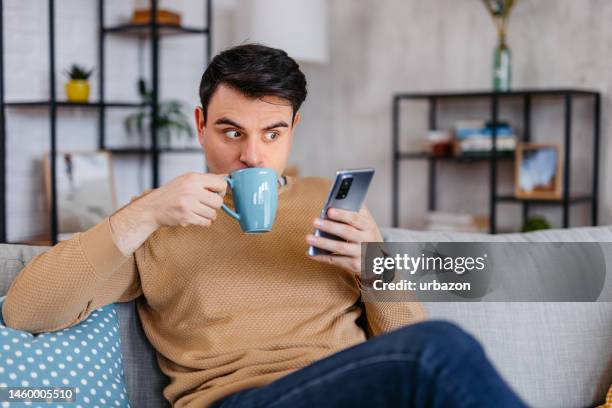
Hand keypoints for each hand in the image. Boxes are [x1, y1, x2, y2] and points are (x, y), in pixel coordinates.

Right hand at [109, 172, 226, 255]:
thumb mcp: (187, 180)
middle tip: (206, 204)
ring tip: (198, 211)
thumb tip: (228, 176)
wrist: (152, 208)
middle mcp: (191, 190)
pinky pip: (206, 222)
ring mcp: (188, 204)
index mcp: (193, 178)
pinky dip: (203, 222)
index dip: (221, 190)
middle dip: (215, 205)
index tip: (215, 193)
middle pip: (218, 201)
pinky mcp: (186, 217)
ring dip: (209, 215)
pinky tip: (195, 217)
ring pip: (213, 214)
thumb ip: (207, 179)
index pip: (221, 183)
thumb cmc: (172, 193)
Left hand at [306, 206, 382, 274]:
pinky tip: (310, 252)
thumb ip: (356, 212)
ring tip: (309, 238)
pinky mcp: (354, 265)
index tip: (329, 211)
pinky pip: (335, 260)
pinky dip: (322, 257)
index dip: (342, 215)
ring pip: (340, 247)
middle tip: (315, 222)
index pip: (355, 219)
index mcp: (368, 226)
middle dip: (330, 227)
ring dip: (323, 242)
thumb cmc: (367, 237)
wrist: (378, 261)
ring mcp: (360, 254)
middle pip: (346, 232)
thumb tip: (338, 200)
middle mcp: (366, 240)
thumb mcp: (367, 224)